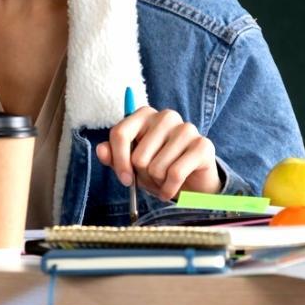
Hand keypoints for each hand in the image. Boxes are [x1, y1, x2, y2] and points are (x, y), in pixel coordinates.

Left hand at [95, 106, 220, 201]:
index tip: (125, 179)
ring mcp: (186, 128)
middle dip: (144, 175)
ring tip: (164, 181)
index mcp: (145, 115)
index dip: (118, 161)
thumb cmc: (158, 170)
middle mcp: (166, 116)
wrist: (191, 183)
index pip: (120, 133)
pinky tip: (172, 189)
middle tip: (153, 178)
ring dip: (158, 182)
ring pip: (157, 167)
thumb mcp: (132, 165)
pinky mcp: (202, 145)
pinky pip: (175, 173)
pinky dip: (170, 188)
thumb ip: (114, 157)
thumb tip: (101, 150)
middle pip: (139, 156)